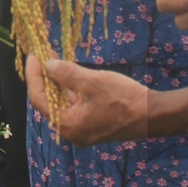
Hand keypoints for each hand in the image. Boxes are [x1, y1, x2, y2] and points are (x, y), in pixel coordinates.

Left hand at [26, 56, 152, 144]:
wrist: (154, 114)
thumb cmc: (124, 99)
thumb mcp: (93, 82)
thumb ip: (67, 74)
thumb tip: (48, 65)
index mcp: (68, 125)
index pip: (40, 100)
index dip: (34, 77)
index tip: (33, 57)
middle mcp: (72, 131)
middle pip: (50, 102)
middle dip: (45, 78)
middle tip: (43, 55)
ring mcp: (84, 129)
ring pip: (63, 103)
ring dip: (58, 82)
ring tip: (55, 59)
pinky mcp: (94, 123)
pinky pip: (76, 105)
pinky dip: (71, 89)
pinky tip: (71, 72)